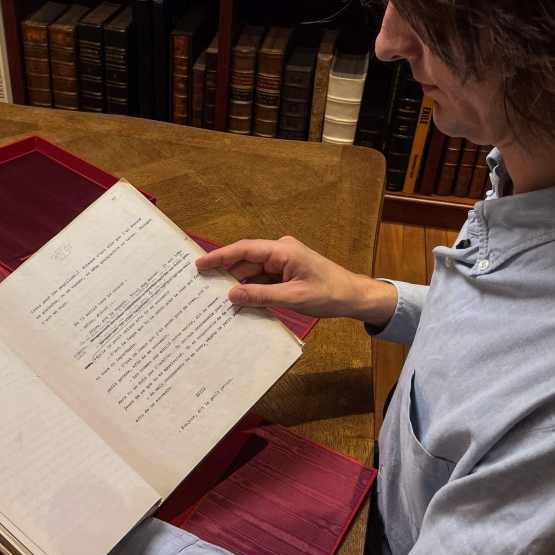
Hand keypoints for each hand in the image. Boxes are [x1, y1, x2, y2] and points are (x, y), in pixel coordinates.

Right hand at [195, 236, 397, 326]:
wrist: (354, 297)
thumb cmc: (329, 294)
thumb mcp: (293, 298)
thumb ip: (261, 296)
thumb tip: (231, 296)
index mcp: (283, 250)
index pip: (244, 250)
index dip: (220, 256)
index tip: (199, 265)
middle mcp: (281, 252)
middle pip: (246, 262)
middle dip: (228, 276)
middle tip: (205, 290)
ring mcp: (284, 262)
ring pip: (254, 273)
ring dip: (241, 287)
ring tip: (222, 302)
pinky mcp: (286, 273)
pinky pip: (264, 280)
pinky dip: (254, 291)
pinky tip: (243, 304)